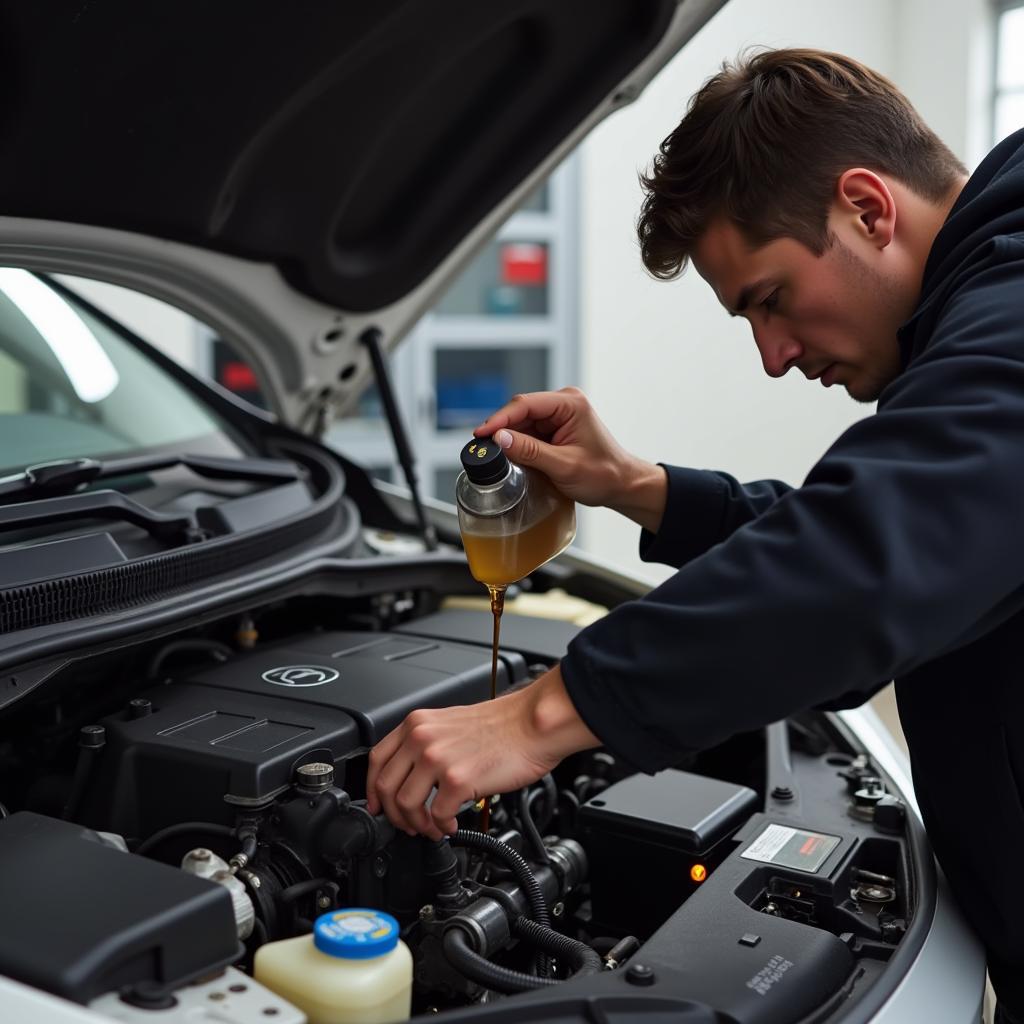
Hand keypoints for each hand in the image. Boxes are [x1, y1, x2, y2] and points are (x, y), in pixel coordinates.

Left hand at [365, 665, 599, 839]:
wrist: (533, 724)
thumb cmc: (503, 726)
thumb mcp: (450, 723)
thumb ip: (425, 744)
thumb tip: (410, 778)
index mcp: (417, 724)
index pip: (376, 760)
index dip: (372, 790)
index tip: (377, 806)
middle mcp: (422, 738)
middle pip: (385, 787)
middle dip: (394, 815)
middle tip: (408, 825)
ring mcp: (437, 759)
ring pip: (405, 806)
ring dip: (417, 825)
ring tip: (433, 827)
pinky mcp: (457, 780)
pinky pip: (436, 816)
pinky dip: (441, 828)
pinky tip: (451, 825)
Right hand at [475, 387, 667, 531]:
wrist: (621, 484)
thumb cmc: (604, 474)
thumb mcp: (564, 465)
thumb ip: (531, 451)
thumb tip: (500, 439)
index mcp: (570, 403)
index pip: (525, 404)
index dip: (500, 419)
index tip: (481, 434)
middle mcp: (563, 404)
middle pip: (520, 412)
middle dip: (502, 430)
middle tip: (484, 450)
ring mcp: (558, 416)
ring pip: (521, 423)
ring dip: (510, 440)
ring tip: (499, 458)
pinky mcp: (553, 429)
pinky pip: (528, 433)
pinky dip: (518, 445)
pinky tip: (512, 458)